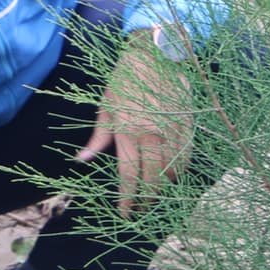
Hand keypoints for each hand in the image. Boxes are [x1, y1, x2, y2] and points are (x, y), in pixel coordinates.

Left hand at [77, 35, 187, 216]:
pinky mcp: (188, 126)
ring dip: (165, 188)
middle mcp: (154, 136)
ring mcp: (174, 132)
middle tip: (141, 210)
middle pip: (155, 181)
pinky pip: (186, 157)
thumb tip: (81, 161)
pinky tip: (171, 175)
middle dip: (148, 201)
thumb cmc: (126, 79)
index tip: (125, 213)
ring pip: (174, 172)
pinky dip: (180, 171)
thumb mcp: (106, 106)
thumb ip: (98, 137)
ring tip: (155, 195)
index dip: (128, 200)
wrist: (157, 55)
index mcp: (130, 132)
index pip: (131, 177)